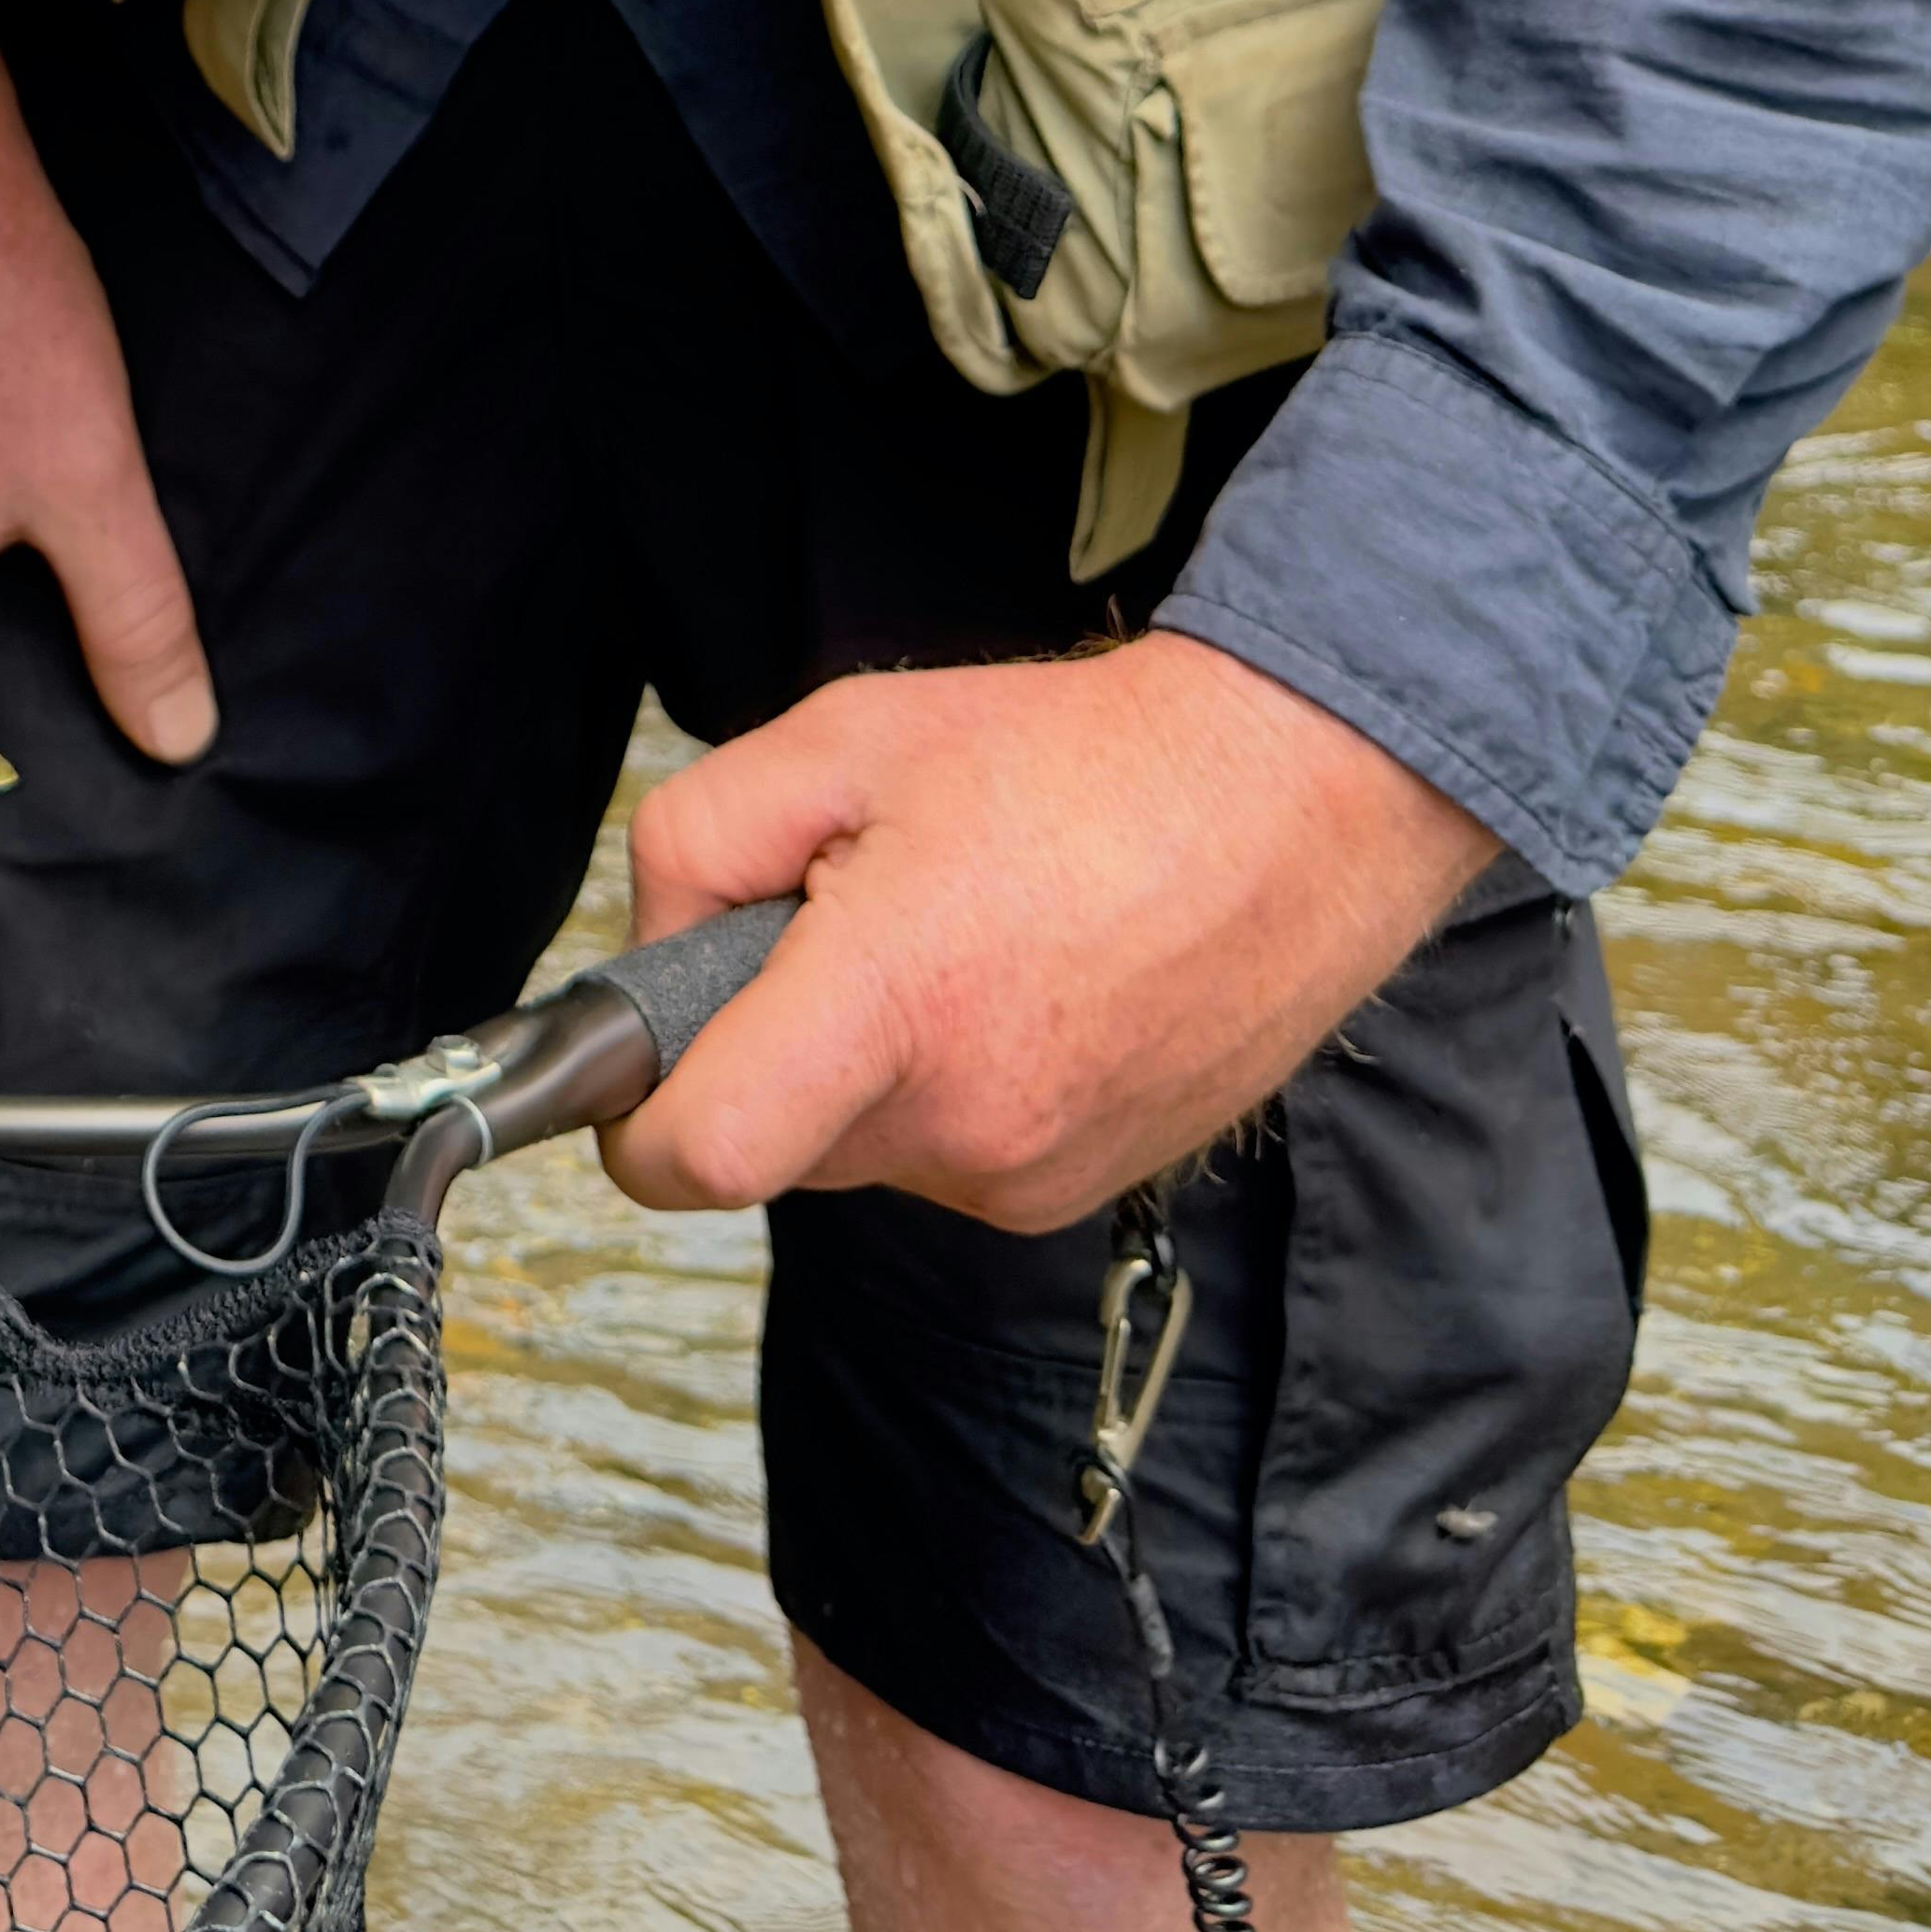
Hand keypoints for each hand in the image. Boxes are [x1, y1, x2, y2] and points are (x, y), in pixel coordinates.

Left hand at [607, 637, 1497, 1232]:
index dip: (640, 1121)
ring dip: (872, 1064)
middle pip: (774, 1141)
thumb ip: (696, 844)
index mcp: (891, 1009)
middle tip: (853, 920)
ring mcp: (1030, 1176)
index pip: (700, 1157)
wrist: (1290, 807)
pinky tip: (1023, 985)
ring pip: (864, 1149)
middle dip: (773, 1044)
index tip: (647, 1060)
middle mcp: (961, 1125)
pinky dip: (953, 1086)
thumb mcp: (842, 738)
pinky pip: (952, 1157)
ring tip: (960, 938)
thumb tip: (651, 955)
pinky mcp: (1082, 1193)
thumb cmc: (1076, 761)